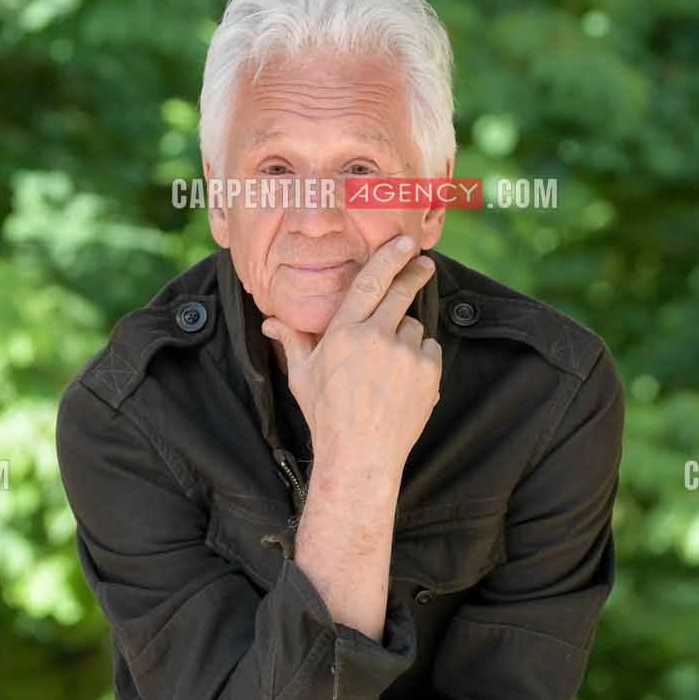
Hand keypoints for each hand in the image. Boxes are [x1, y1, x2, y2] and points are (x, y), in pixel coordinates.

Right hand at [261, 236, 441, 481]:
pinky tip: (403, 382)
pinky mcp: (428, 371)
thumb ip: (293, 341)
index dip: (390, 257)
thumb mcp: (303, 376)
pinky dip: (420, 359)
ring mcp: (405, 354)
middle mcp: (376, 337)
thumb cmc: (327, 417)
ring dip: (405, 338)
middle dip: (415, 272)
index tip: (406, 243)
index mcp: (343, 333)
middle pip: (401, 291)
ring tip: (388, 370)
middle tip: (424, 263)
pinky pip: (428, 349)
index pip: (369, 282)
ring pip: (412, 326)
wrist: (361, 457)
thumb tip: (269, 321)